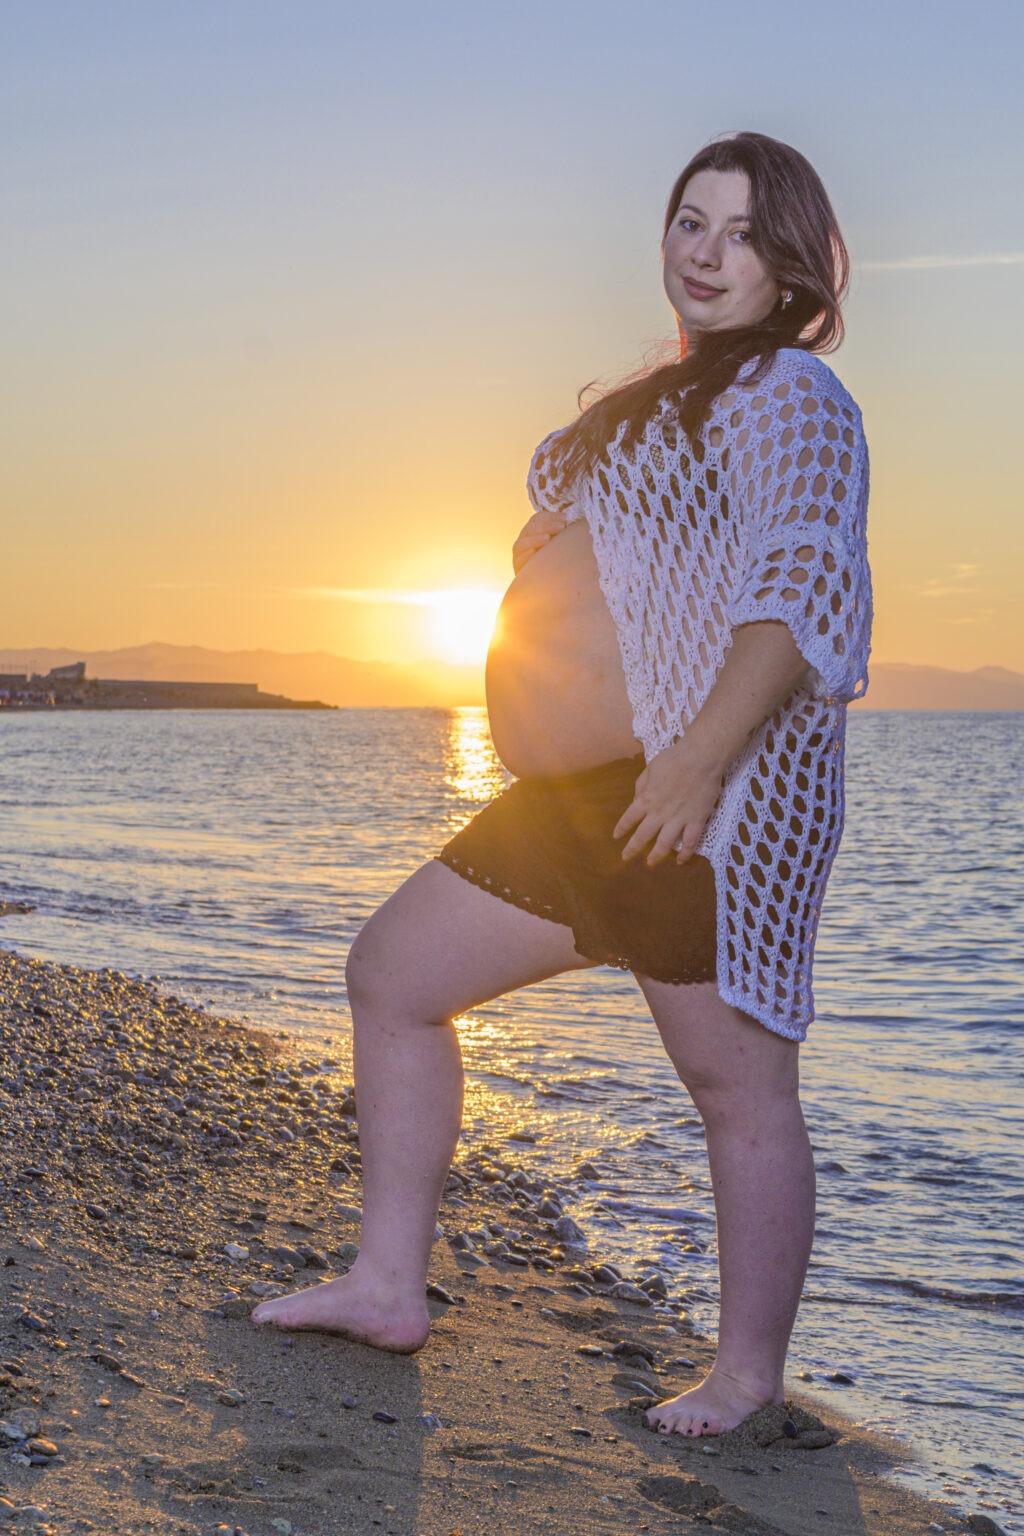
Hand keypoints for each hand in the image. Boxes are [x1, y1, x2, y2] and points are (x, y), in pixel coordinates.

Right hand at [512, 508, 566, 572]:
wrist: (547, 582)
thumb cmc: (556, 559)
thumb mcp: (558, 543)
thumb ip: (561, 532)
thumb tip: (571, 521)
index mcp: (533, 530)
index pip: (538, 518)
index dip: (550, 516)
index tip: (565, 518)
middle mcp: (524, 539)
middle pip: (531, 528)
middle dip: (546, 526)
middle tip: (561, 527)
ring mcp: (519, 552)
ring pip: (523, 542)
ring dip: (535, 539)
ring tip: (547, 539)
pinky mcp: (517, 565)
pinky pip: (519, 559)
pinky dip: (526, 556)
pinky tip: (533, 553)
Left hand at [613, 739, 723, 865]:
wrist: (700, 758)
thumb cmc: (674, 759)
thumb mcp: (650, 769)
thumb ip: (641, 786)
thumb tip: (637, 800)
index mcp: (646, 799)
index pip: (629, 818)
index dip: (622, 828)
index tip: (616, 836)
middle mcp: (659, 813)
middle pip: (643, 836)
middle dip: (632, 849)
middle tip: (626, 857)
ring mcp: (678, 818)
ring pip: (665, 844)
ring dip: (656, 856)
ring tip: (650, 863)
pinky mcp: (696, 820)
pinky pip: (690, 841)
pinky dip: (686, 853)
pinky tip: (681, 861)